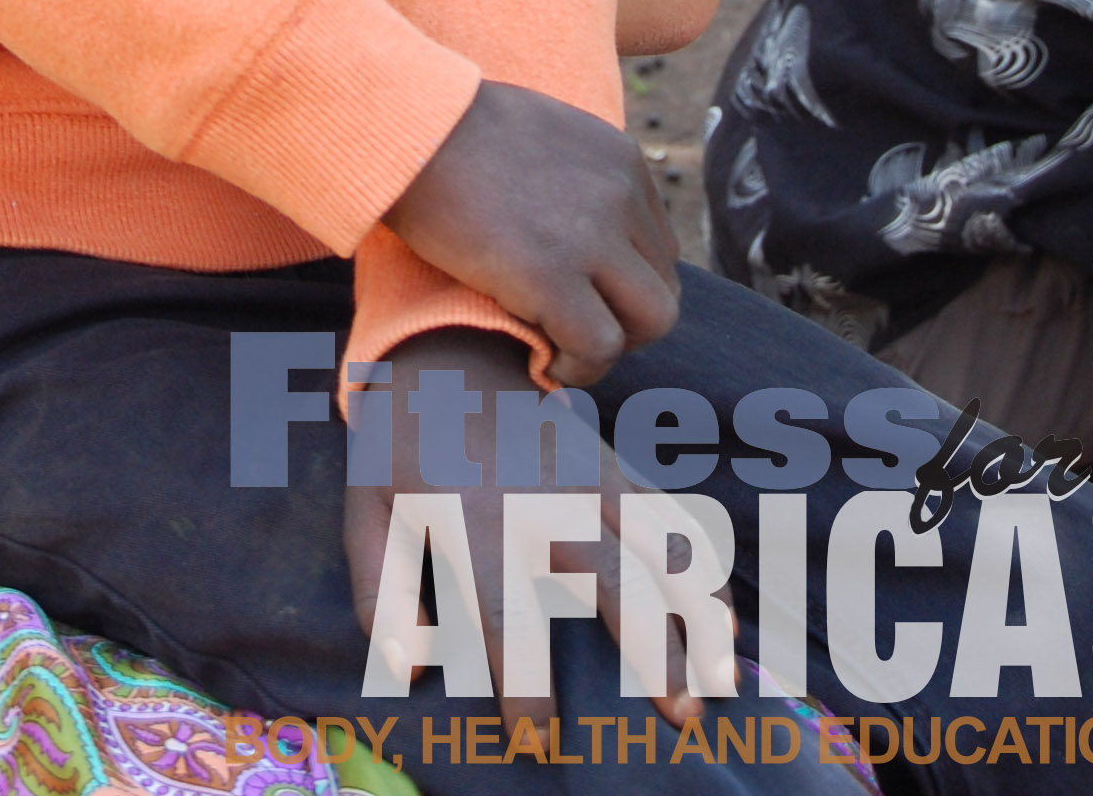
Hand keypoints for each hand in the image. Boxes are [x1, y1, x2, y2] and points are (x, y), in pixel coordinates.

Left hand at [342, 332, 731, 728]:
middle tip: (680, 718)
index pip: (506, 617)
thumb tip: (412, 670)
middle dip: (652, 652)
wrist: (445, 350)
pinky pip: (671, 518)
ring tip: (722, 682)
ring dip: (697, 613)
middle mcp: (543, 497)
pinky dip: (704, 570)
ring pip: (661, 546)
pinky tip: (726, 625)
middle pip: (613, 578)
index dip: (525, 688)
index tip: (537, 742)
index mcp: (475, 516)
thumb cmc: (401, 450)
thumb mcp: (367, 513)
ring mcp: (588, 476)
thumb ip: (380, 595)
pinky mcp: (614, 465)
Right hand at [386, 82, 678, 385]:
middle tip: (570, 329)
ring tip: (559, 348)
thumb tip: (564, 222)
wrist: (407, 127)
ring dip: (609, 346)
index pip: (656, 248)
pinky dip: (575, 367)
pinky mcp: (552, 275)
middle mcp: (620, 196)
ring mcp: (591, 236)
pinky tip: (539, 360)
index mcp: (619, 160)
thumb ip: (572, 174)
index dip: (620, 285)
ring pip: (651, 322)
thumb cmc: (448, 129)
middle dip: (624, 321)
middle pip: (663, 288)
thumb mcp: (539, 133)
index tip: (578, 297)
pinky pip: (598, 347)